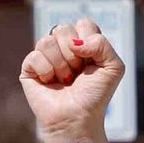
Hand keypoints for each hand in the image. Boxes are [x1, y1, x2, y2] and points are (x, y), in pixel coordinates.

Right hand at [19, 19, 122, 142]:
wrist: (78, 118)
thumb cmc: (95, 95)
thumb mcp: (113, 68)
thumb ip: (103, 45)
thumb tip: (75, 42)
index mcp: (83, 44)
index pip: (84, 23)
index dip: (89, 40)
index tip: (92, 61)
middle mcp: (63, 47)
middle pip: (64, 29)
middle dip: (75, 54)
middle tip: (78, 73)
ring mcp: (45, 55)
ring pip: (47, 41)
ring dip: (62, 65)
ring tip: (66, 80)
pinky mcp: (29, 66)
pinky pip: (35, 56)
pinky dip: (48, 72)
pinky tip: (51, 83)